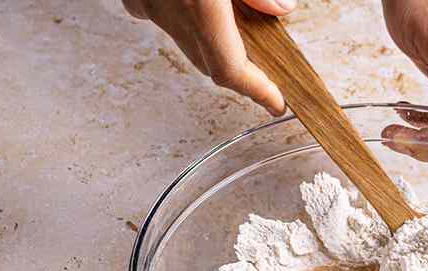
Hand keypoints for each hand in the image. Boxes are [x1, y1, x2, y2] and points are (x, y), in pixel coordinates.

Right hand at [123, 0, 297, 114]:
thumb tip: (279, 10)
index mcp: (198, 4)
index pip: (230, 68)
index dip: (256, 90)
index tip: (275, 104)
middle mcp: (167, 10)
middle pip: (208, 62)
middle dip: (239, 73)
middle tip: (267, 77)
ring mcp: (148, 5)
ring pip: (186, 41)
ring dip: (212, 45)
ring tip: (239, 33)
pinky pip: (166, 20)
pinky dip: (185, 22)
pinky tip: (196, 11)